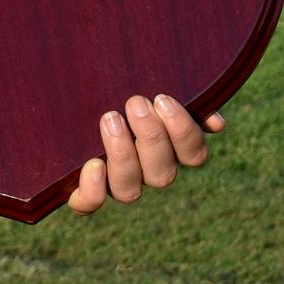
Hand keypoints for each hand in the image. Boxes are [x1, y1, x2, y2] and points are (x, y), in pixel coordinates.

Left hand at [66, 93, 223, 214]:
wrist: (67, 83)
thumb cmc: (112, 79)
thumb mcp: (144, 79)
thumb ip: (180, 97)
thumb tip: (215, 123)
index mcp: (167, 148)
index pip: (193, 156)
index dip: (185, 133)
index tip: (163, 99)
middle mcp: (144, 171)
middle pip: (162, 175)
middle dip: (151, 137)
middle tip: (134, 102)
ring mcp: (113, 182)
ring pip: (129, 191)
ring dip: (123, 155)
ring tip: (110, 118)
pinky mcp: (80, 188)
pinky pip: (88, 204)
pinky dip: (93, 189)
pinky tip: (92, 163)